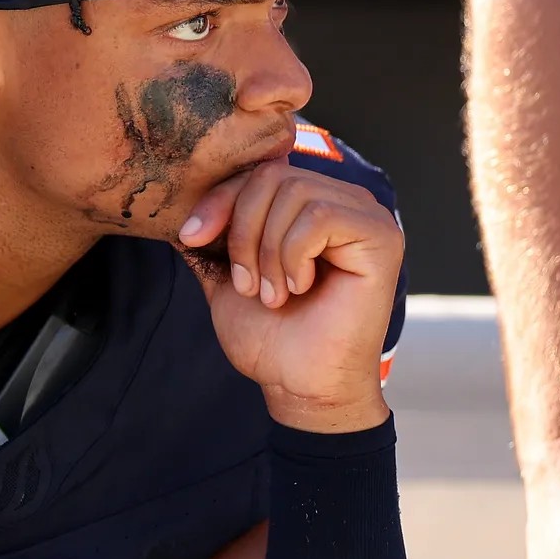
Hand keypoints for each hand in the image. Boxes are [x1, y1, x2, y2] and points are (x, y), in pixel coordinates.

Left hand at [178, 159, 400, 432]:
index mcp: (311, 203)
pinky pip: (320, 217)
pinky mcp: (381, 236)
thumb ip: (214, 237)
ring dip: (269, 251)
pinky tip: (299, 289)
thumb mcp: (228, 275)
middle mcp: (344, 201)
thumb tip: (178, 206)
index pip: (258, 172)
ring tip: (273, 294)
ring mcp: (367, 215)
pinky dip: (294, 256)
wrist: (301, 386)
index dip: (220, 200)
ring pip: (296, 193)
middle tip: (247, 285)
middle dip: (243, 232)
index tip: (192, 239)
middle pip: (274, 176)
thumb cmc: (272, 337)